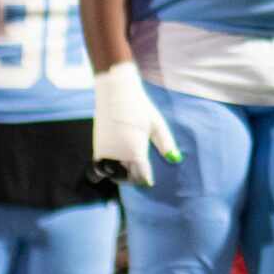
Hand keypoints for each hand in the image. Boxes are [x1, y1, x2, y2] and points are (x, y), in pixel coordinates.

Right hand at [91, 61, 180, 188]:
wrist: (115, 92)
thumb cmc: (139, 107)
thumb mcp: (156, 124)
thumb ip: (166, 143)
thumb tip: (176, 159)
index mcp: (135, 151)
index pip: (142, 175)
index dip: (146, 179)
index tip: (149, 182)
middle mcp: (119, 155)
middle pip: (127, 177)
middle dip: (135, 179)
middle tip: (141, 175)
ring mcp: (106, 152)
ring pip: (113, 174)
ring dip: (121, 175)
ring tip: (129, 170)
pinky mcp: (97, 148)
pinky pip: (100, 167)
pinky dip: (107, 170)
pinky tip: (116, 164)